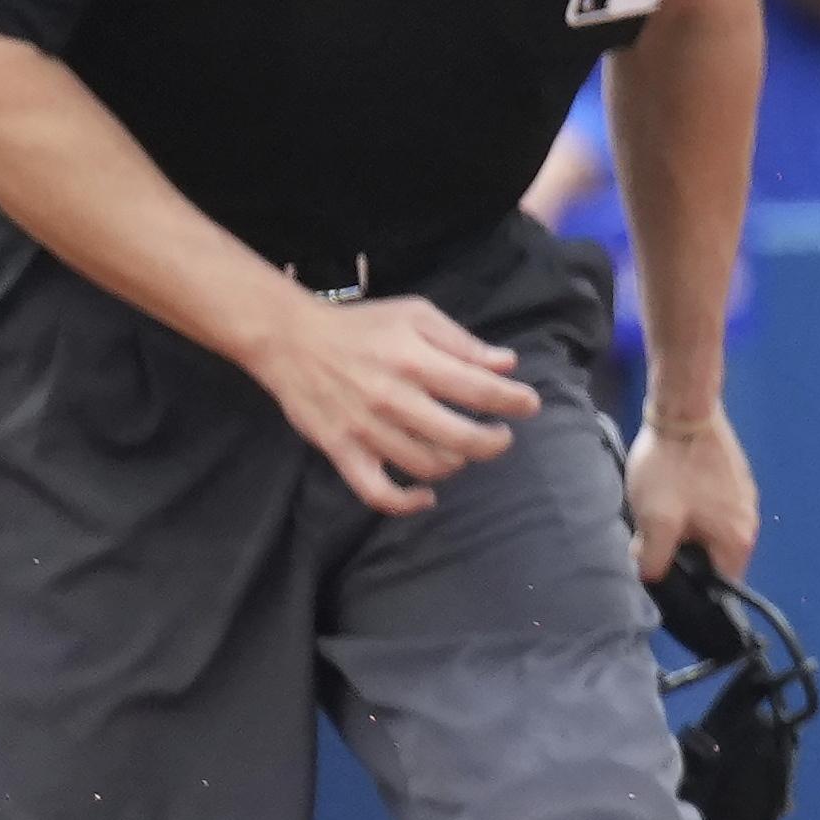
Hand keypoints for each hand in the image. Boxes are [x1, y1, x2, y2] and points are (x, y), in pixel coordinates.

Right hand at [241, 290, 541, 517]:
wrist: (290, 340)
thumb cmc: (362, 326)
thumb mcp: (415, 316)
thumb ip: (461, 342)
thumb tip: (506, 364)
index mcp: (413, 360)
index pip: (478, 389)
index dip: (513, 401)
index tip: (529, 405)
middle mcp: (393, 398)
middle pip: (461, 438)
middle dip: (494, 442)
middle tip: (501, 437)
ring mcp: (366, 430)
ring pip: (428, 466)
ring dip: (457, 463)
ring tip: (463, 450)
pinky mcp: (342, 452)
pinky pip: (378, 494)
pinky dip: (407, 503)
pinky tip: (427, 496)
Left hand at [627, 399, 758, 579]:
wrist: (685, 409)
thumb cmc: (672, 468)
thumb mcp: (654, 520)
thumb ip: (653, 559)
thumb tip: (651, 577)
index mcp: (738, 541)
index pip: (719, 584)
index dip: (690, 583)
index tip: (665, 569)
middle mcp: (750, 523)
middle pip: (714, 557)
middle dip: (685, 552)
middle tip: (654, 536)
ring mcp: (746, 497)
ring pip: (712, 530)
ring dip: (687, 527)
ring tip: (661, 510)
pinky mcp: (736, 478)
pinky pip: (714, 507)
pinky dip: (694, 506)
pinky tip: (673, 489)